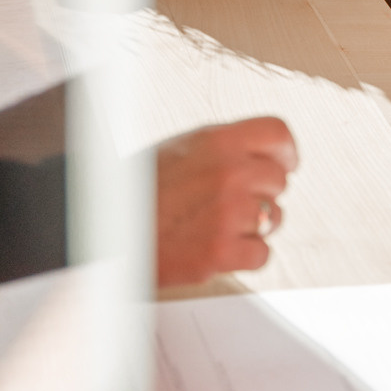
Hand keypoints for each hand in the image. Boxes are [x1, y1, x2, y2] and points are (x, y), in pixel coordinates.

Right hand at [155, 115, 298, 286]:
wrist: (104, 231)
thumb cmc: (140, 189)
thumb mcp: (184, 148)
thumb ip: (226, 148)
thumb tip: (265, 154)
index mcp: (218, 140)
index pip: (278, 133)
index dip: (286, 152)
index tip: (286, 163)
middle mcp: (228, 172)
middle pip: (279, 181)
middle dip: (262, 193)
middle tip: (232, 203)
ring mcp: (226, 212)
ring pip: (274, 219)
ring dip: (254, 226)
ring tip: (218, 225)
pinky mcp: (220, 251)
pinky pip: (262, 254)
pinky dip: (245, 256)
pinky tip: (218, 248)